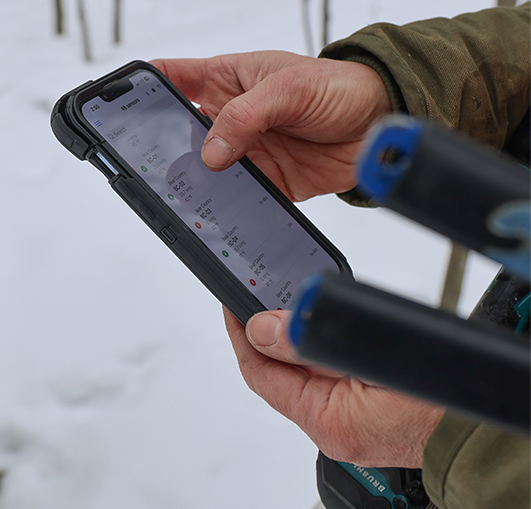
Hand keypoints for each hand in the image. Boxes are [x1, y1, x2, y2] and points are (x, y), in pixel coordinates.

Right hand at [152, 52, 391, 200]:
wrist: (383, 123)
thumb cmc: (338, 86)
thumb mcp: (288, 87)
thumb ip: (245, 116)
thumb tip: (211, 152)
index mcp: (226, 78)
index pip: (173, 77)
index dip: (143, 87)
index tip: (119, 102)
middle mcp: (229, 116)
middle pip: (180, 131)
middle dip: (162, 144)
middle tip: (146, 161)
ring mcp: (245, 150)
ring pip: (204, 168)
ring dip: (193, 179)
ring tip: (179, 191)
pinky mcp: (266, 181)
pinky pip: (237, 197)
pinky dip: (225, 205)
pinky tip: (216, 211)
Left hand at [225, 307, 444, 467]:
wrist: (485, 426)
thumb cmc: (443, 400)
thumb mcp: (370, 361)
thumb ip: (313, 344)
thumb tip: (264, 328)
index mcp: (327, 421)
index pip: (260, 374)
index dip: (241, 335)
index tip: (232, 302)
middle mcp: (333, 425)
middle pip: (279, 370)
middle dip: (265, 329)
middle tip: (254, 290)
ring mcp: (350, 417)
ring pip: (304, 367)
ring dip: (292, 333)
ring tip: (282, 296)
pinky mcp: (366, 405)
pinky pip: (329, 370)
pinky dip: (319, 343)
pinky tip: (319, 316)